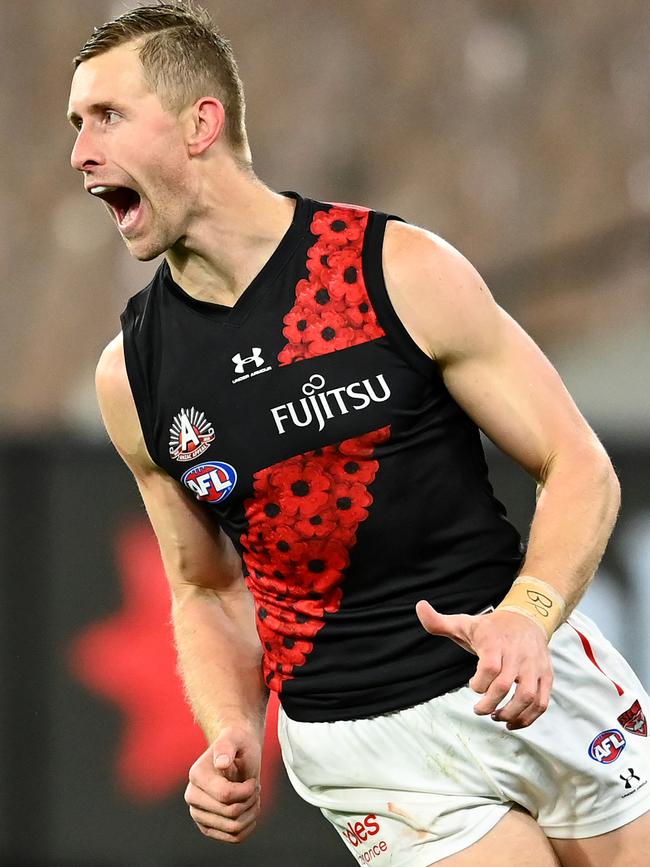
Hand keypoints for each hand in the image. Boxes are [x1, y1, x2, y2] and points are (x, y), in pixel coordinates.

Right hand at [185, 726, 261, 842]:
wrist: (235, 753)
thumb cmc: (237, 744)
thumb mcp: (235, 739)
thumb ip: (226, 747)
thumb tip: (221, 763)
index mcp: (196, 775)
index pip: (225, 795)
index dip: (247, 790)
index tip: (253, 780)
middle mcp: (192, 797)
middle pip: (231, 813)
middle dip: (251, 800)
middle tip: (255, 787)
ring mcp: (198, 814)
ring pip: (233, 829)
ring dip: (251, 813)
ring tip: (253, 797)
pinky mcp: (207, 827)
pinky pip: (233, 838)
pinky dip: (248, 826)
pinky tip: (250, 809)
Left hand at [415, 601, 553, 729]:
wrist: (527, 618)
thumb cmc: (491, 627)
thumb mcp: (464, 623)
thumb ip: (439, 622)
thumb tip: (419, 607)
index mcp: (495, 642)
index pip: (490, 667)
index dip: (479, 683)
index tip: (472, 686)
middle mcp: (517, 654)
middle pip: (506, 685)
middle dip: (490, 704)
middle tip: (478, 710)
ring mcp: (534, 666)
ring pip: (528, 697)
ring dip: (511, 714)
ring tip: (496, 717)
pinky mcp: (546, 676)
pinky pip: (542, 702)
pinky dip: (529, 718)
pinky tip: (512, 723)